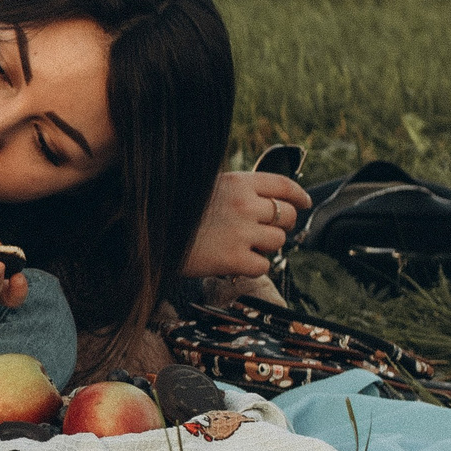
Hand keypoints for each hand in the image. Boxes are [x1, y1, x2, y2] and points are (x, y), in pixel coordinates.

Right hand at [182, 171, 314, 278]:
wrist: (147, 235)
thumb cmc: (173, 211)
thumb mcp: (204, 188)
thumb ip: (235, 192)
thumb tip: (265, 204)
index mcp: (237, 183)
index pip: (283, 186)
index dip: (298, 196)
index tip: (304, 203)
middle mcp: (244, 205)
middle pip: (287, 215)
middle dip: (281, 225)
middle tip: (264, 231)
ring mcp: (242, 232)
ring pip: (278, 241)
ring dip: (264, 246)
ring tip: (240, 246)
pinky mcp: (236, 259)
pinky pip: (263, 266)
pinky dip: (251, 267)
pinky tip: (232, 262)